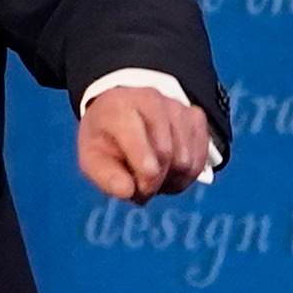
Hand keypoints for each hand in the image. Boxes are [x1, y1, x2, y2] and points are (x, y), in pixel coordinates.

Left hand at [78, 84, 212, 202]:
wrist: (124, 113)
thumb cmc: (108, 139)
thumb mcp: (93, 157)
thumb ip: (105, 176)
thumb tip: (128, 192)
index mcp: (119, 107)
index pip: (137, 138)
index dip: (144, 172)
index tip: (141, 192)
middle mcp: (151, 100)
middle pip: (166, 154)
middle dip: (155, 182)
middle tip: (142, 188)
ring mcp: (177, 107)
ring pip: (186, 160)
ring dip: (172, 181)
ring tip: (155, 178)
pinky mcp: (195, 117)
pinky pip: (199, 159)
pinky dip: (187, 175)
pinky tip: (171, 171)